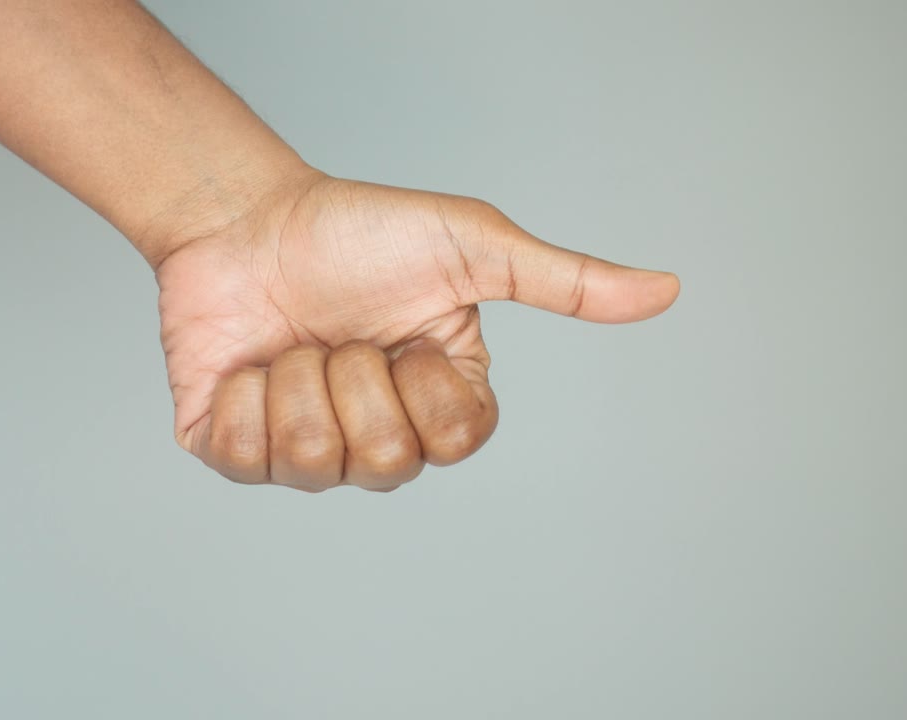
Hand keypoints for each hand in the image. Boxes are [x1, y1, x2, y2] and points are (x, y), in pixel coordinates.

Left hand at [155, 170, 679, 491]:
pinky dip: (243, 394)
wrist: (246, 220)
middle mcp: (379, 438)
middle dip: (354, 375)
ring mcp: (308, 455)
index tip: (407, 336)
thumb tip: (668, 290)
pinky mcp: (238, 453)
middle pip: (386, 460)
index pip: (457, 441)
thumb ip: (563, 280)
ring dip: (298, 379)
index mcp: (439, 401)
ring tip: (293, 342)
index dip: (426, 386)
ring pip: (313, 462)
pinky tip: (248, 364)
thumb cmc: (359, 231)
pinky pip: (244, 456)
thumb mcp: (471, 246)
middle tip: (340, 332)